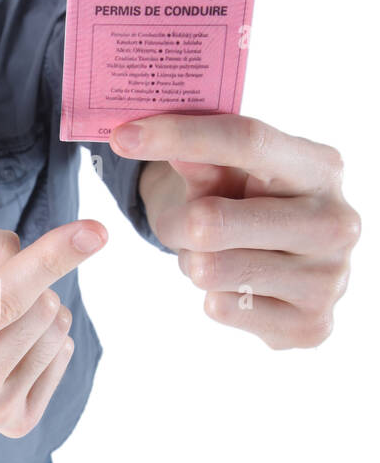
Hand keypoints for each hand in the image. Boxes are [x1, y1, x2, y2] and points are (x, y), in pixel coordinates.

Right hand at [0, 217, 107, 436]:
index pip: (3, 300)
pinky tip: (3, 341)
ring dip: (34, 306)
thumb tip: (44, 272)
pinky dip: (41, 333)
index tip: (96, 231)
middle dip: (24, 280)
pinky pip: (63, 354)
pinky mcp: (14, 423)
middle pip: (39, 310)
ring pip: (57, 330)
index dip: (49, 259)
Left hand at [111, 113, 360, 349]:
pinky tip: (238, 286)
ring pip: (212, 270)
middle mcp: (339, 222)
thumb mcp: (220, 172)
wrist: (277, 258)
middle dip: (179, 224)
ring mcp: (331, 279)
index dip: (179, 136)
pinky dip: (214, 296)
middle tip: (185, 225)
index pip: (247, 141)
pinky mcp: (311, 326)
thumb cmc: (244, 202)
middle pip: (214, 222)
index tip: (124, 137)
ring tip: (219, 254)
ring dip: (195, 263)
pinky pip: (222, 308)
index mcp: (321, 168)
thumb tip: (147, 136)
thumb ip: (195, 158)